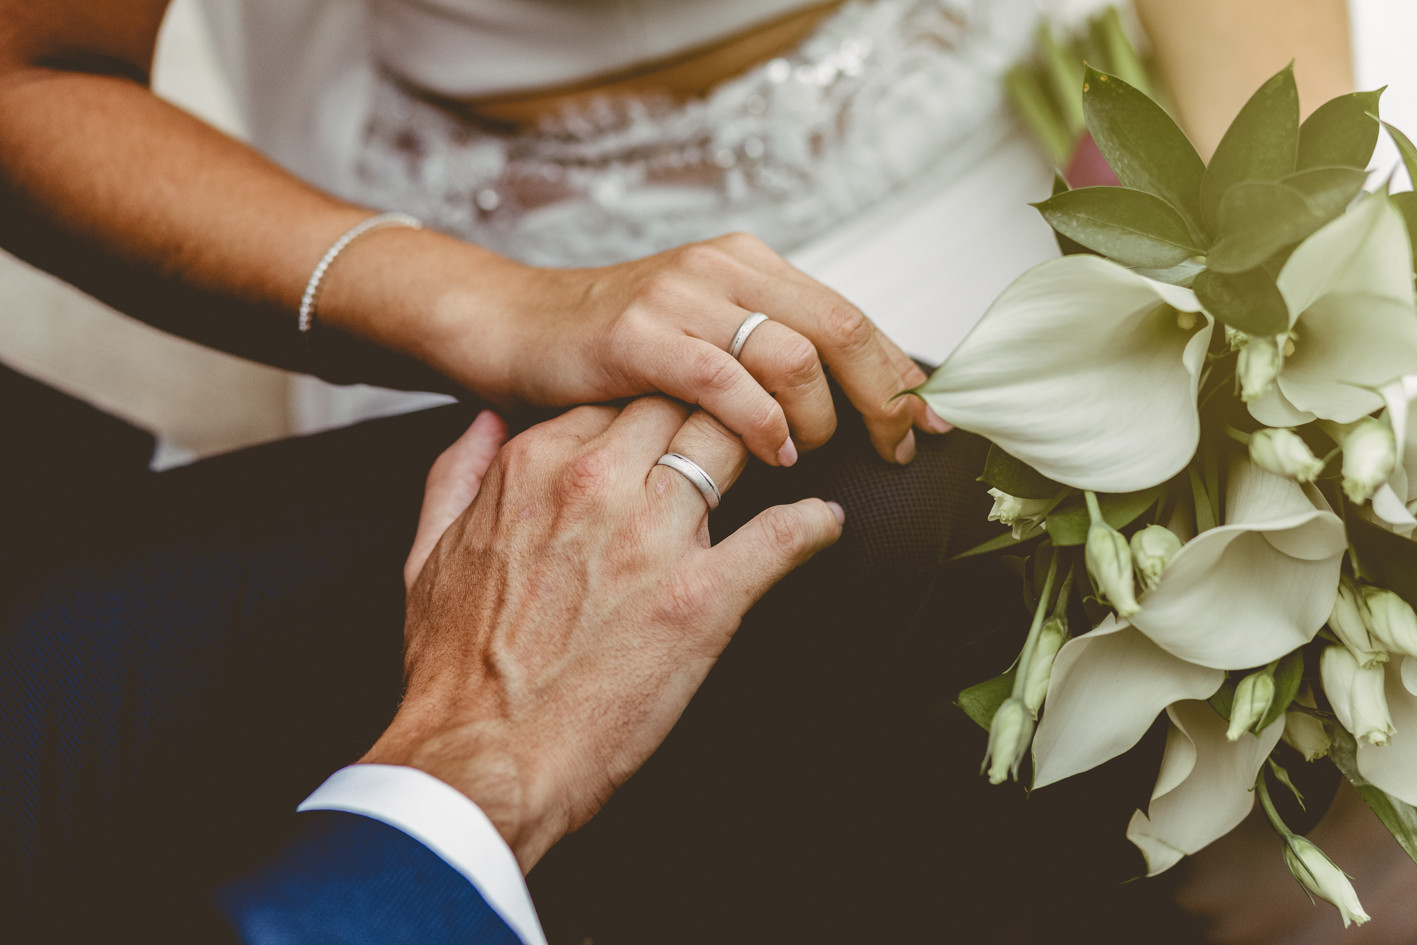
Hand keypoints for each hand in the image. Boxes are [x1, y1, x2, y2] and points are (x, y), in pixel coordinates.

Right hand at [364, 397, 844, 869]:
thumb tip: (486, 421)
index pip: (617, 395)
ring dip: (764, 447)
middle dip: (709, 410)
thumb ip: (457, 472)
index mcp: (534, 466)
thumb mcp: (426, 552)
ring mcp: (654, 535)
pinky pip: (785, 532)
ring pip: (733, 443)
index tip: (670, 425)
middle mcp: (597, 484)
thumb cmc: (455, 669)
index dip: (650, 407)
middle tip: (739, 429)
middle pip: (681, 402)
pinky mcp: (704, 595)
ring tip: (786, 460)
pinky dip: (814, 524)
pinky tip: (825, 523)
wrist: (484, 758)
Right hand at [431, 232, 948, 467]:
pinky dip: (762, 423)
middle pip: (840, 327)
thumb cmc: (606, 348)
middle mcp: (721, 269)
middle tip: (898, 447)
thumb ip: (764, 351)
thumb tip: (841, 396)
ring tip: (805, 453)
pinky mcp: (637, 337)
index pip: (849, 314)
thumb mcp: (699, 332)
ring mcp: (678, 299)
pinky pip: (724, 380)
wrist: (508, 327)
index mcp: (745, 266)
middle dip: (884, 396)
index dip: (899, 371)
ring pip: (792, 353)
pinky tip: (770, 454)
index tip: (933, 420)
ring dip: (817, 416)